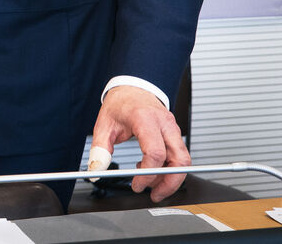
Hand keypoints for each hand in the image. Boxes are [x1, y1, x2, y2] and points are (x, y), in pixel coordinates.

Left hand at [89, 84, 189, 202]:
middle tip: (153, 195)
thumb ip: (100, 148)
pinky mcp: (175, 133)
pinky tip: (151, 169)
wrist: (133, 87)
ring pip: (184, 160)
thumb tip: (97, 169)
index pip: (155, 152)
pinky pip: (179, 156)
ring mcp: (173, 128)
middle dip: (169, 183)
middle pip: (179, 160)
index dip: (147, 174)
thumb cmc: (121, 103)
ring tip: (151, 185)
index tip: (137, 185)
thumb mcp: (104, 123)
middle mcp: (164, 123)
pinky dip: (170, 168)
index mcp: (145, 119)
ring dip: (171, 178)